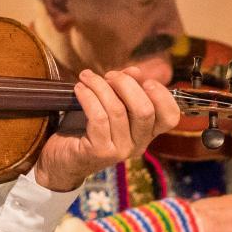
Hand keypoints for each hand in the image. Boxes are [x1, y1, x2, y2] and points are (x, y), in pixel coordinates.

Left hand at [33, 65, 181, 191]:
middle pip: (145, 110)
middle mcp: (138, 145)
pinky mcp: (100, 152)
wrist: (61, 160)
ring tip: (86, 78)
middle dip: (126, 84)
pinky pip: (98, 117)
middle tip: (109, 75)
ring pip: (118, 110)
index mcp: (147, 133)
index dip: (162, 95)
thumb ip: (125, 89)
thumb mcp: (110, 106)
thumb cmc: (87, 130)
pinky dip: (88, 97)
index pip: (170, 117)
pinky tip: (79, 89)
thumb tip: (135, 71)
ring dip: (100, 87)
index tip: (144, 79)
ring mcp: (120, 151)